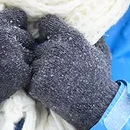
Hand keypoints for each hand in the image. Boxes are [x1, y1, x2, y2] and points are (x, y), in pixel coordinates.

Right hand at [0, 0, 34, 120]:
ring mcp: (15, 53)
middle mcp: (6, 34)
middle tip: (4, 56)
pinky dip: (23, 73)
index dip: (15, 26)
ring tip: (5, 67)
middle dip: (19, 44)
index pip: (19, 17)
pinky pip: (31, 67)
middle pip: (26, 35)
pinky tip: (8, 77)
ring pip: (30, 51)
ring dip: (22, 58)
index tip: (7, 38)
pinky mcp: (21, 72)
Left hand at [27, 15, 118, 129]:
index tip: (48, 38)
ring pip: (31, 62)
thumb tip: (84, 24)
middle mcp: (55, 48)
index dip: (46, 30)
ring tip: (53, 81)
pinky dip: (35, 86)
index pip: (46, 22)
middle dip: (41, 54)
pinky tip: (49, 91)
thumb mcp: (101, 52)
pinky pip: (28, 80)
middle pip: (36, 45)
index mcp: (70, 37)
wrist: (96, 107)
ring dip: (37, 70)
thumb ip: (91, 35)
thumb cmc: (100, 79)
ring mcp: (44, 66)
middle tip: (53, 66)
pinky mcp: (36, 84)